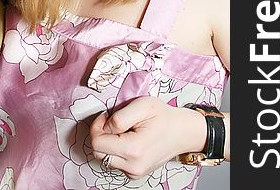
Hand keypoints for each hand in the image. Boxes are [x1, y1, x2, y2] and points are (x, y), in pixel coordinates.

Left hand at [89, 96, 206, 178]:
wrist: (182, 132)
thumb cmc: (163, 117)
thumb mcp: (142, 105)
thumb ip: (119, 117)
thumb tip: (104, 127)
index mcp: (134, 150)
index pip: (97, 143)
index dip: (97, 126)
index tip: (106, 115)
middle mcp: (133, 167)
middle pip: (98, 152)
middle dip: (100, 134)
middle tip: (113, 121)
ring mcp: (134, 172)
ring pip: (104, 158)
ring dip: (107, 142)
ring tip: (123, 130)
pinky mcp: (134, 173)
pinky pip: (114, 162)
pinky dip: (115, 149)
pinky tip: (127, 138)